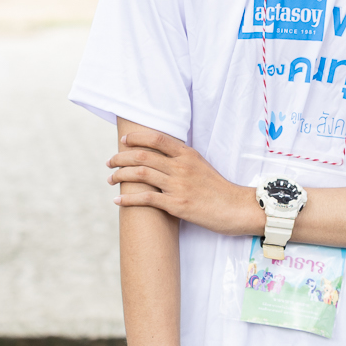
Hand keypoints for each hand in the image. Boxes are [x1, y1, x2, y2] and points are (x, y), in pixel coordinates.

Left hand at [109, 130, 259, 236]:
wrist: (236, 208)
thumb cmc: (218, 189)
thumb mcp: (201, 165)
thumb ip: (182, 159)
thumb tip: (160, 156)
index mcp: (187, 154)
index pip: (156, 139)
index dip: (136, 138)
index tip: (123, 142)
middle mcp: (181, 167)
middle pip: (143, 155)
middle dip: (120, 158)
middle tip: (109, 162)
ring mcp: (178, 185)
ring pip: (141, 174)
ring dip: (120, 176)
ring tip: (110, 179)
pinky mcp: (176, 205)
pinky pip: (146, 199)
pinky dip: (128, 199)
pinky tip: (117, 201)